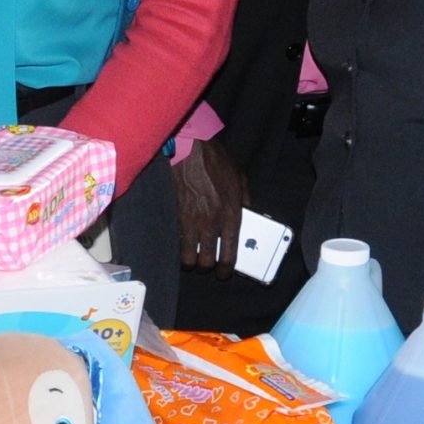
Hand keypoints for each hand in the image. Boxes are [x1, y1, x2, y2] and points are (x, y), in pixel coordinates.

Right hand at [173, 138, 247, 271]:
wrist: (191, 150)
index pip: (231, 254)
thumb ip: (244, 201)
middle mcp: (211, 223)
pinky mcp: (175, 216)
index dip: (226, 270)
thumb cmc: (216, 162)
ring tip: (190, 259)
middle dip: (206, 268)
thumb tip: (247, 215)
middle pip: (206, 261)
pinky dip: (178, 248)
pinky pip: (176, 242)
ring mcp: (191, 221)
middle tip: (206, 265)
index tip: (224, 273)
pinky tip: (180, 245)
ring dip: (189, 262)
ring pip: (187, 257)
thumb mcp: (240, 180)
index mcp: (232, 215)